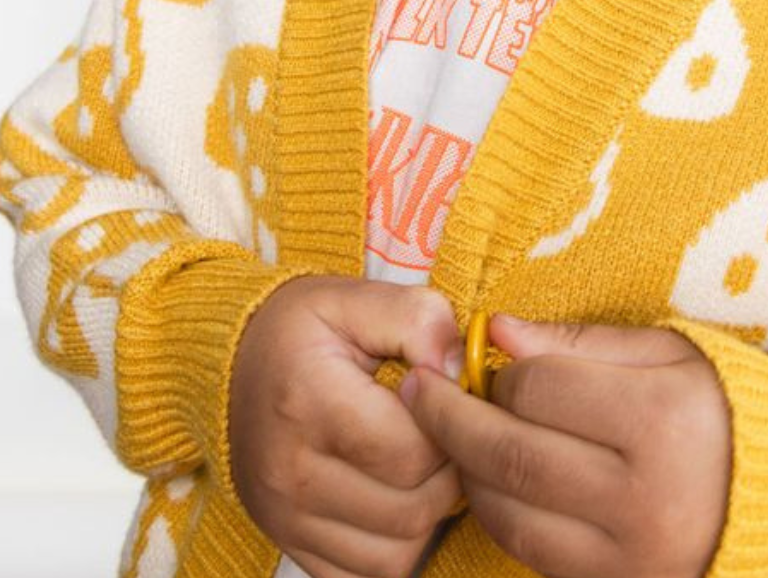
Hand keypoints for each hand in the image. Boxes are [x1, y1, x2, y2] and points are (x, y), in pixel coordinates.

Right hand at [229, 275, 465, 577]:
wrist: (228, 365)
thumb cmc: (302, 330)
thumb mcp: (355, 298)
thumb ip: (418, 320)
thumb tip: (459, 370)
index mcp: (309, 403)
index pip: (413, 452)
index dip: (450, 427)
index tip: (444, 398)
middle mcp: (289, 472)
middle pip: (411, 509)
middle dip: (448, 472)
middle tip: (441, 432)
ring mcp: (284, 518)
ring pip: (396, 554)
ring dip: (426, 515)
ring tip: (419, 463)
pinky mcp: (287, 544)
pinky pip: (364, 577)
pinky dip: (393, 548)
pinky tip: (391, 497)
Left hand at [399, 315, 731, 577]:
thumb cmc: (716, 409)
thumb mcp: (665, 353)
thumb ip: (579, 340)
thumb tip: (497, 330)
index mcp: (662, 421)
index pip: (540, 391)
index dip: (499, 371)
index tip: (481, 356)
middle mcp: (644, 497)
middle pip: (512, 455)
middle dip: (451, 419)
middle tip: (416, 389)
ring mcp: (629, 556)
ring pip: (509, 512)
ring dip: (465, 469)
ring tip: (447, 432)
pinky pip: (530, 551)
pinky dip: (497, 512)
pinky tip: (488, 477)